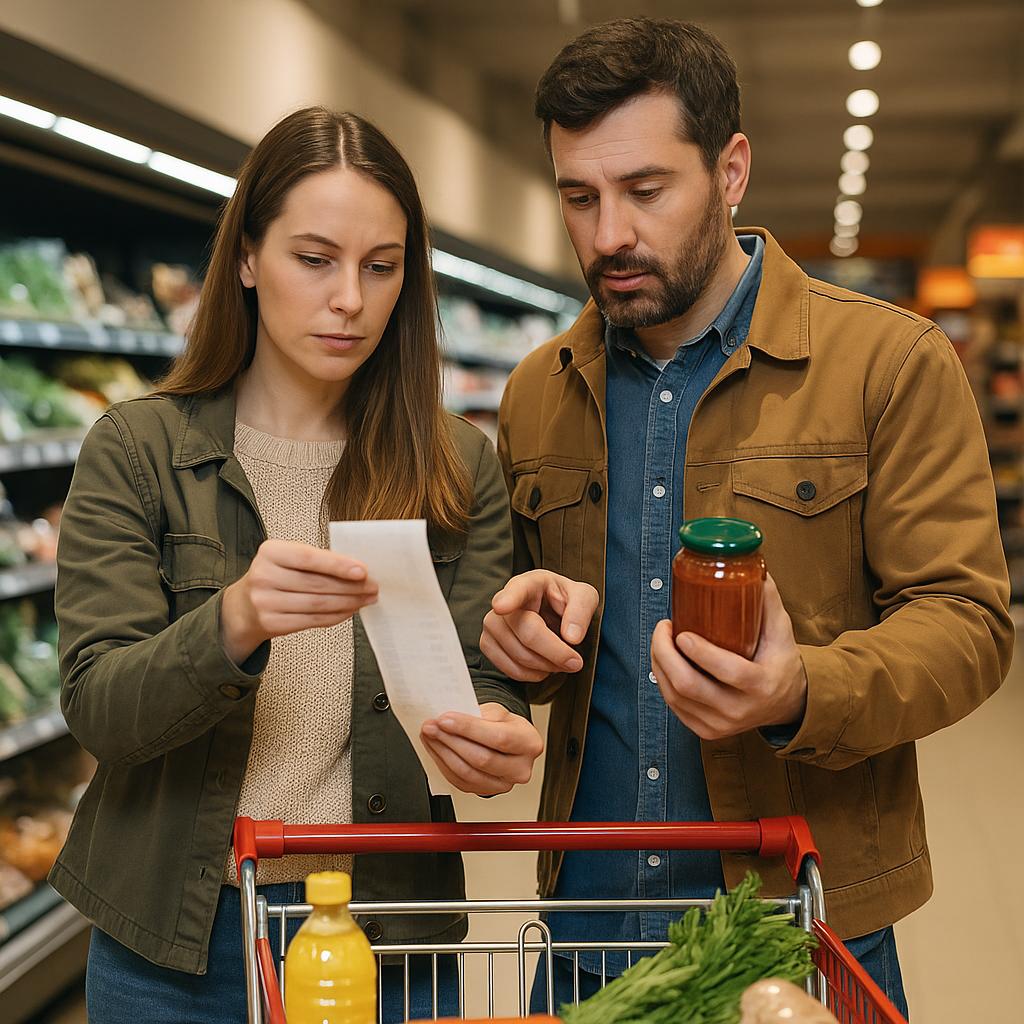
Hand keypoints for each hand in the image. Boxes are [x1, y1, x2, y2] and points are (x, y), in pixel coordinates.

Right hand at [221, 539, 377, 663]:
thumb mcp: (287, 559)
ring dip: (348, 603)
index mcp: (270, 552)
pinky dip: (335, 616)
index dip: (337, 565)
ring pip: (318, 604)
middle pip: (317, 584)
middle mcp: (264, 576)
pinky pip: (312, 620)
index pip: (308, 558)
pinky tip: (348, 610)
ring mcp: (265, 602)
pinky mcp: (271, 623)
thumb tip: (357, 569)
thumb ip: (317, 560)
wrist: (243, 606)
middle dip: (351, 587)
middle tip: (372, 587)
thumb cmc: (274, 576)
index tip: (362, 571)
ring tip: (365, 599)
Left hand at [420, 703, 543, 795]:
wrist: (507, 742)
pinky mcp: (485, 791)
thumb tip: (450, 719)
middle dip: (451, 740)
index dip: (469, 729)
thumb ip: (479, 714)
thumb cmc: (504, 725)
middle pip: (481, 759)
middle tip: (431, 726)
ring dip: (443, 752)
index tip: (445, 719)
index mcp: (529, 743)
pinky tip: (435, 748)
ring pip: (467, 772)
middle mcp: (520, 768)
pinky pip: (459, 781)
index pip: (499, 738)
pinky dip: (443, 764)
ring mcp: (504, 784)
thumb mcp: (498, 711)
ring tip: (429, 735)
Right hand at [480, 570, 597, 681]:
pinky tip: (543, 667)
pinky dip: (531, 674)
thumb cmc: (565, 601)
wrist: (553, 613)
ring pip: (518, 655)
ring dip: (546, 666)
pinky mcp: (488, 643)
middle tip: (575, 662)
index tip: (502, 606)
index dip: (508, 599)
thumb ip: (581, 611)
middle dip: (555, 653)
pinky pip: (508, 668)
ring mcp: (493, 623)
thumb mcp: (584, 597)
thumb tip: (571, 637)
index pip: (517, 590)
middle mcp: (505, 601)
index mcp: (530, 583)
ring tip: (560, 661)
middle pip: (527, 633)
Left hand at [650, 574, 806, 740]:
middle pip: (689, 686)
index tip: (682, 631)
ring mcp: (721, 724)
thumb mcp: (781, 630)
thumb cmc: (780, 660)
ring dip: (659, 663)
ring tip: (660, 639)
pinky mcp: (706, 731)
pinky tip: (663, 660)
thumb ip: (767, 600)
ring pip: (674, 696)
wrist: (786, 703)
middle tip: (662, 628)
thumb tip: (753, 567)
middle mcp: (739, 710)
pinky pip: (673, 706)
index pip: (727, 670)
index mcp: (761, 685)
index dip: (700, 652)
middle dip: (665, 653)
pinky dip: (662, 680)